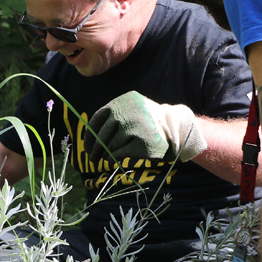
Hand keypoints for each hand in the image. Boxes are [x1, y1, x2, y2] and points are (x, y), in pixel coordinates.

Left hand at [86, 91, 206, 161]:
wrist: (175, 127)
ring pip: (110, 145)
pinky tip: (114, 159)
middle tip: (92, 158)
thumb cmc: (147, 121)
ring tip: (105, 157)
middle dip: (95, 149)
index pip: (97, 119)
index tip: (87, 146)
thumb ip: (112, 118)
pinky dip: (115, 158)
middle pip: (102, 134)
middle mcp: (127, 113)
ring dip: (106, 153)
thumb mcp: (131, 110)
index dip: (90, 135)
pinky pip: (120, 153)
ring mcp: (135, 128)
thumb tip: (90, 137)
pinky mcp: (142, 143)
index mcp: (122, 102)